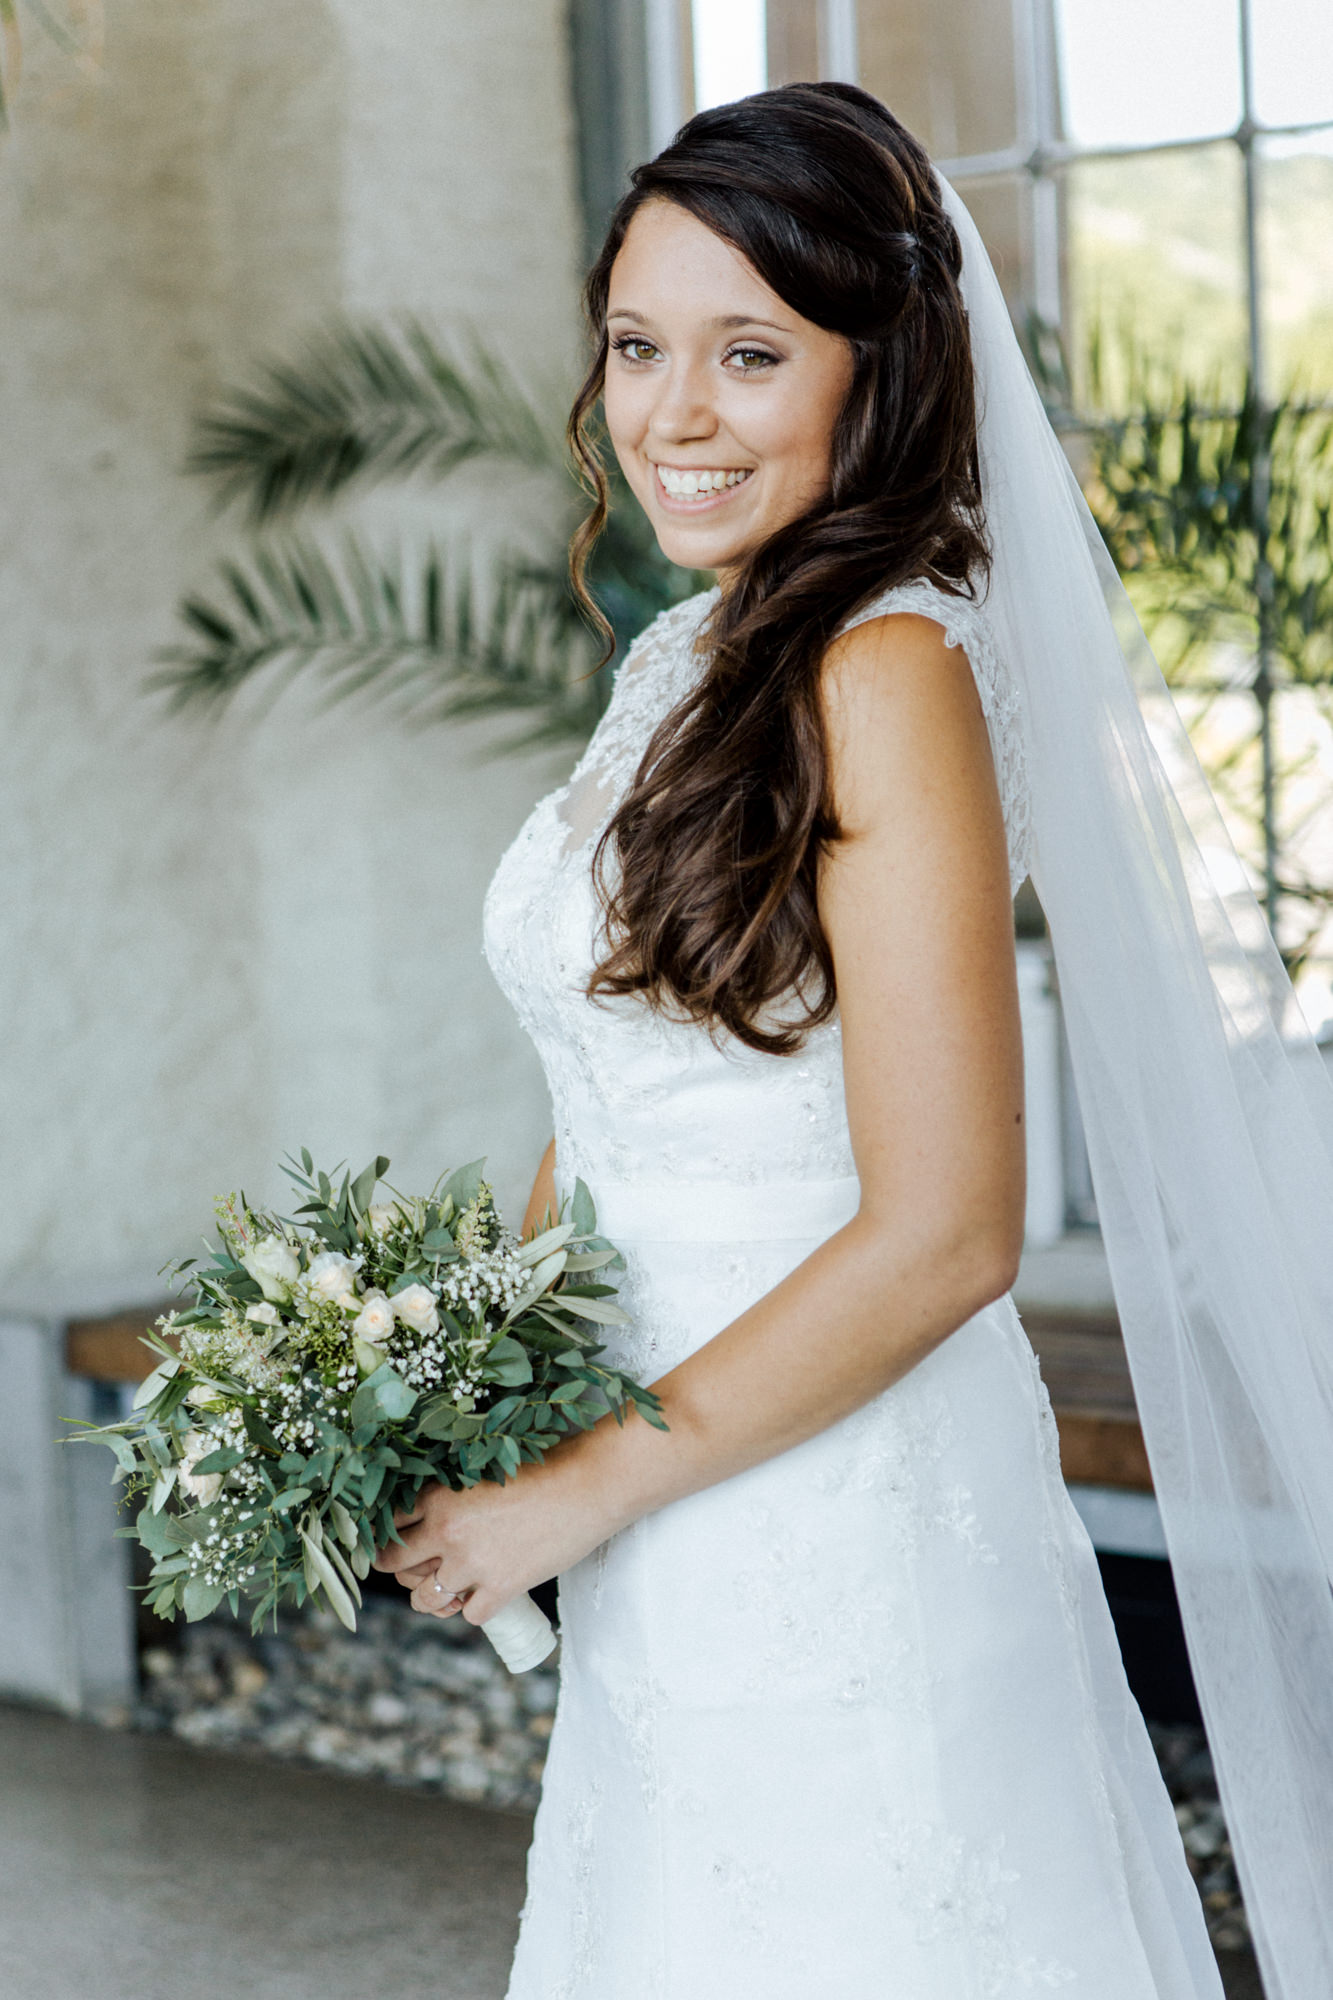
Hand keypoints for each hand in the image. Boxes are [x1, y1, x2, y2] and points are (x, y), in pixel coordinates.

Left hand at [371, 1454, 612, 1624]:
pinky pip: (469, 1615)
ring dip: (431, 1599)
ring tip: (448, 1592)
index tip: (396, 1541)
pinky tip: (485, 1595)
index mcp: (440, 1496)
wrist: (588, 1486)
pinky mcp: (502, 1588)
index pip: (387, 1524)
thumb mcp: (484, 1472)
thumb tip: (427, 1520)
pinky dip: (474, 1609)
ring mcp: (473, 1563)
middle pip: (393, 1564)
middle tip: (418, 1569)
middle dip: (400, 1569)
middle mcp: (447, 1531)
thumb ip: (452, 1496)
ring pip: (424, 1599)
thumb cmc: (542, 1470)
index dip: (387, 1534)